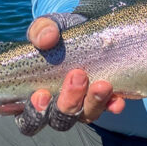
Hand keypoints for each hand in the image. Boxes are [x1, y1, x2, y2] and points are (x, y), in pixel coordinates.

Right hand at [0, 16, 125, 133]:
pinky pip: (107, 108)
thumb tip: (46, 39)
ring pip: (85, 116)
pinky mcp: (102, 100)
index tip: (41, 94)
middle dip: (68, 101)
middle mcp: (57, 106)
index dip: (33, 113)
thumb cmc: (58, 32)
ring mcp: (81, 105)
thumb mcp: (48, 26)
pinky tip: (117, 100)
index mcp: (35, 94)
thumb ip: (41, 30)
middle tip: (78, 76)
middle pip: (59, 119)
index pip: (28, 117)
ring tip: (102, 84)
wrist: (85, 27)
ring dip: (93, 102)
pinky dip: (112, 105)